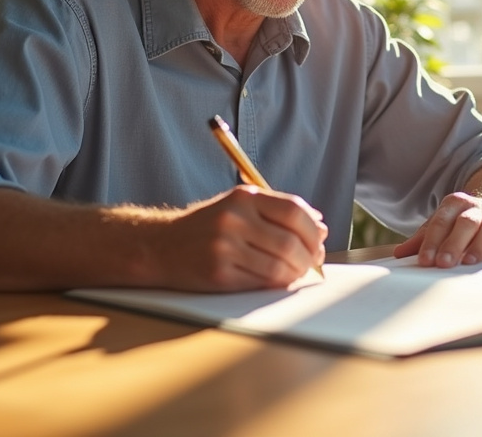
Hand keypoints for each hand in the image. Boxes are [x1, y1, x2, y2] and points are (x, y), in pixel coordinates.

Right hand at [161, 185, 327, 291]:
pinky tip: (276, 280)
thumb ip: (278, 211)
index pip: (294, 211)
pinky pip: (261, 282)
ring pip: (279, 266)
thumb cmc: (208, 226)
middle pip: (290, 242)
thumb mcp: (239, 206)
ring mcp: (224, 247)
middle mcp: (233, 219)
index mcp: (243, 198)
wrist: (161, 246)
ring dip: (295, 274)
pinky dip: (276, 284)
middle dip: (309, 257)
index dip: (313, 230)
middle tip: (312, 263)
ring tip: (295, 273)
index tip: (319, 242)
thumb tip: (320, 225)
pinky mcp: (219, 274)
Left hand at [392, 191, 481, 267]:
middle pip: (468, 222)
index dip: (432, 241)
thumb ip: (423, 240)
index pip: (441, 221)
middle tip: (444, 264)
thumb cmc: (465, 225)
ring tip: (471, 262)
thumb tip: (399, 254)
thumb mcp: (443, 226)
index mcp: (457, 204)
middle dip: (455, 243)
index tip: (425, 261)